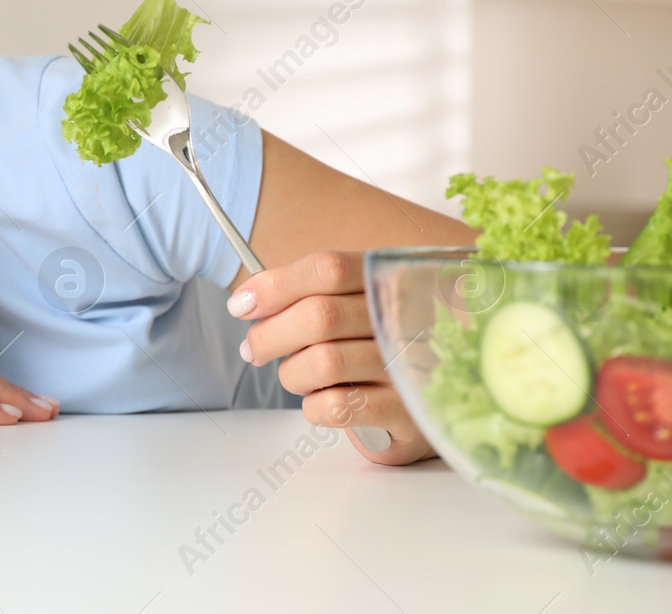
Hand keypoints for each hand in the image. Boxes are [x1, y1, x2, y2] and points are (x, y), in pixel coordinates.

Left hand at [229, 250, 436, 465]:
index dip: (276, 285)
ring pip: (323, 363)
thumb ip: (304, 295)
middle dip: (269, 335)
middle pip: (319, 316)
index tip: (241, 305)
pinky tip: (324, 402)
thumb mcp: (351, 308)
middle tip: (253, 350)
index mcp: (390, 283)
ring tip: (298, 377)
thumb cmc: (377, 349)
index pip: (328, 268)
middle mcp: (405, 320)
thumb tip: (247, 298)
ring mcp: (409, 367)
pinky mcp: (408, 414)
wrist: (439, 402)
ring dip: (293, 374)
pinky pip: (337, 407)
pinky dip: (314, 407)